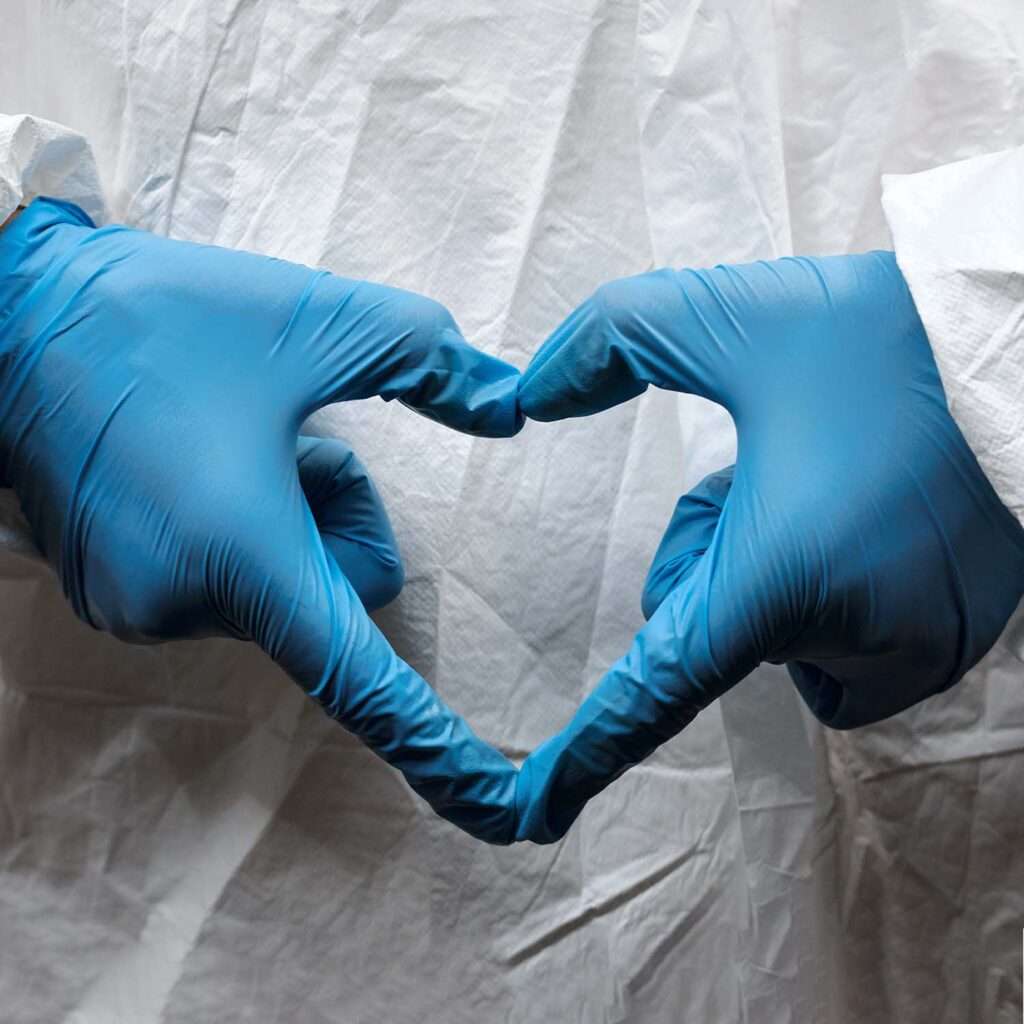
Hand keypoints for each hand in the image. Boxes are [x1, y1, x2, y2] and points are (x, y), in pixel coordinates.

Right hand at [0, 198, 522, 842]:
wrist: (5, 308)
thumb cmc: (158, 315)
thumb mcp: (317, 317)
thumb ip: (431, 360)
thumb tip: (511, 404)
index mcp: (245, 561)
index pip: (367, 685)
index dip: (443, 752)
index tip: (502, 813)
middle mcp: (184, 609)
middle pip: (335, 595)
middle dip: (337, 516)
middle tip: (285, 437)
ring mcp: (138, 609)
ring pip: (278, 582)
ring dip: (283, 514)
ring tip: (224, 439)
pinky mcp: (110, 593)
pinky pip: (222, 579)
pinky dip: (236, 527)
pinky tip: (189, 460)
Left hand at [514, 252, 1023, 842]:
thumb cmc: (887, 337)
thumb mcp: (731, 316)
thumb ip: (613, 342)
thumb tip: (532, 395)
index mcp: (782, 576)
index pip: (656, 692)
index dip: (584, 756)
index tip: (533, 816)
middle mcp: (855, 639)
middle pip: (712, 635)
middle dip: (706, 565)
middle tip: (750, 476)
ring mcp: (919, 649)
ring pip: (779, 638)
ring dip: (768, 575)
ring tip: (816, 486)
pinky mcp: (960, 636)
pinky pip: (849, 646)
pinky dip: (825, 596)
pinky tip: (856, 524)